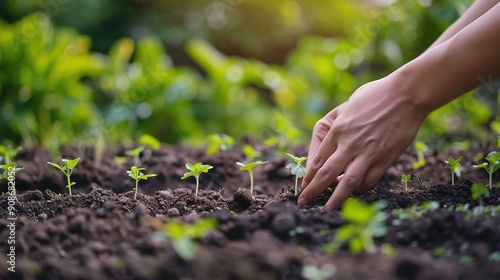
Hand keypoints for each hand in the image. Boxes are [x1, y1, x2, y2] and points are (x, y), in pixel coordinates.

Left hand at [298, 77, 426, 209]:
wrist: (406, 94)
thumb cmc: (376, 95)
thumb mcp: (347, 106)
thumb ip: (337, 124)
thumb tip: (328, 142)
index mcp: (337, 129)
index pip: (318, 159)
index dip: (309, 175)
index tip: (304, 185)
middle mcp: (349, 143)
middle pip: (326, 173)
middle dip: (313, 190)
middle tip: (304, 202)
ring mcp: (368, 152)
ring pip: (347, 182)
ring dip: (336, 198)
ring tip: (328, 209)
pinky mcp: (385, 158)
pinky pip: (369, 180)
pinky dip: (360, 189)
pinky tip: (355, 192)